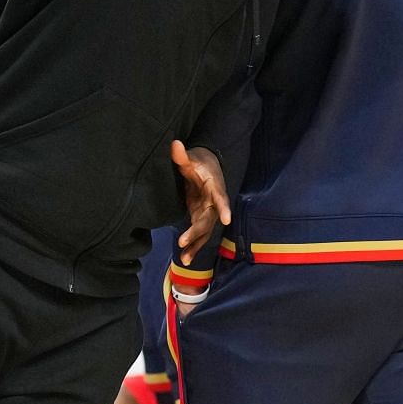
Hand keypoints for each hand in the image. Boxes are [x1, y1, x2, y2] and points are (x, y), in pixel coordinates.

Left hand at [170, 142, 229, 266]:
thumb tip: (175, 144)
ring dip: (196, 246)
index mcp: (215, 187)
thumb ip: (182, 155)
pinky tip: (185, 258)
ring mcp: (209, 213)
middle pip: (209, 220)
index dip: (224, 208)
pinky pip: (199, 235)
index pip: (221, 198)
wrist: (207, 168)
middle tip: (183, 240)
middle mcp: (215, 204)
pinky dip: (193, 246)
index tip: (227, 219)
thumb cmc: (200, 162)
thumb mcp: (191, 158)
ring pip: (205, 232)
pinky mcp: (202, 218)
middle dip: (197, 231)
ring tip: (185, 259)